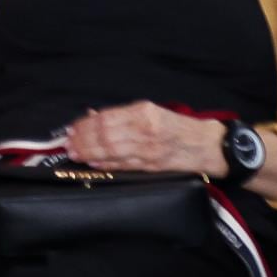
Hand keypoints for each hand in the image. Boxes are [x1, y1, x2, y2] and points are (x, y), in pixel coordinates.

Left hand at [64, 101, 224, 174]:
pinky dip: (106, 164)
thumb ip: (122, 115)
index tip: (71, 129)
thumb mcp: (152, 112)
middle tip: (67, 144)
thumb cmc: (178, 127)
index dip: (85, 125)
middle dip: (82, 140)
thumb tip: (92, 116)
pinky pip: (125, 165)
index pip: (106, 118)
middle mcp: (146, 128)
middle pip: (105, 134)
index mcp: (144, 111)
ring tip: (75, 153)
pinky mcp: (154, 165)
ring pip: (112, 150)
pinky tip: (93, 162)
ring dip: (89, 153)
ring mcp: (150, 148)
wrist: (209, 145)